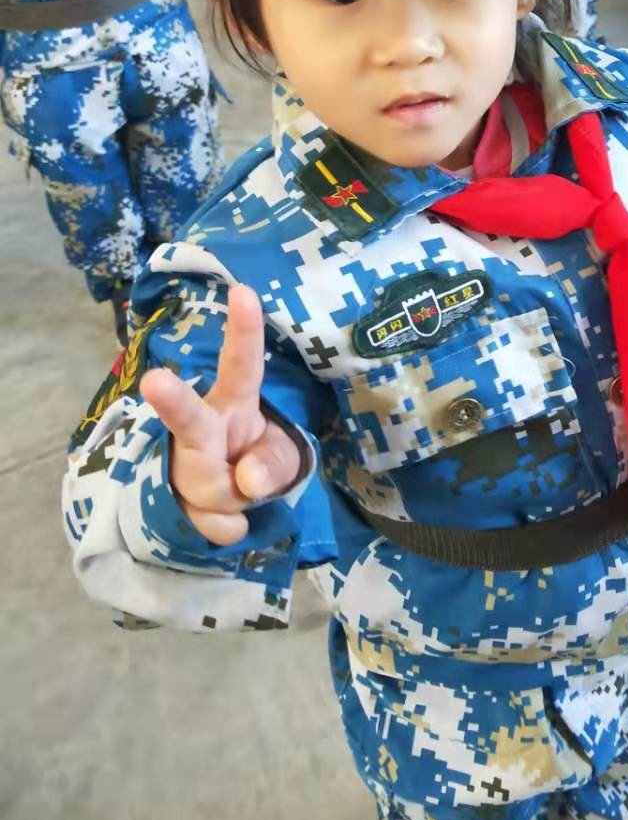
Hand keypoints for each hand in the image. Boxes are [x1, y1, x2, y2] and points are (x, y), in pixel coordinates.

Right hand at [139, 285, 300, 544]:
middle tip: (153, 380)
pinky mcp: (169, 503)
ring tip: (239, 495)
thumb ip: (276, 464)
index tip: (243, 292)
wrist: (214, 506)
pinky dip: (227, 528)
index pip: (242, 364)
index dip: (244, 330)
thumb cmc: (253, 462)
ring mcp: (180, 465)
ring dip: (233, 502)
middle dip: (173, 401)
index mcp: (234, 404)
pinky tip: (225, 517)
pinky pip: (211, 525)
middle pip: (189, 417)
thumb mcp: (281, 459)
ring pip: (209, 489)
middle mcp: (201, 428)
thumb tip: (246, 479)